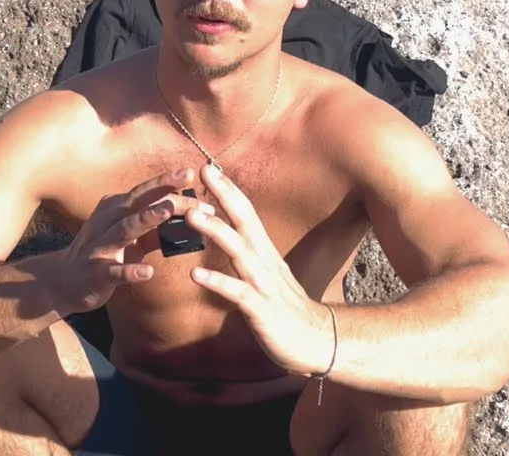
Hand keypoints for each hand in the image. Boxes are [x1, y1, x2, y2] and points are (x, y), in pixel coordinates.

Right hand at [53, 168, 201, 314]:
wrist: (64, 281)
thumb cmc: (104, 253)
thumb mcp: (130, 237)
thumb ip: (156, 229)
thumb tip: (188, 219)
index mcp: (116, 209)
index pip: (146, 192)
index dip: (169, 182)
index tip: (193, 173)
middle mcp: (107, 221)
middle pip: (138, 202)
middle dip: (162, 190)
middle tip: (188, 178)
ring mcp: (100, 246)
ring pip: (125, 230)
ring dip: (146, 219)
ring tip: (167, 212)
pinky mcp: (96, 273)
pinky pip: (114, 272)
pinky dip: (130, 270)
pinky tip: (148, 271)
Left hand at [187, 164, 334, 375]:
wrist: (316, 340)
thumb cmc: (285, 308)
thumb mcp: (266, 274)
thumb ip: (248, 254)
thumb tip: (230, 236)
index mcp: (264, 252)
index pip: (246, 213)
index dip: (228, 189)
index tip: (208, 167)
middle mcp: (264, 261)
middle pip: (244, 221)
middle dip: (224, 195)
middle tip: (202, 171)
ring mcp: (264, 284)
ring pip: (239, 251)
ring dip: (216, 231)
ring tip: (192, 215)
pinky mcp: (261, 309)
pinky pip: (238, 293)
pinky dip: (218, 282)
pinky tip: (195, 275)